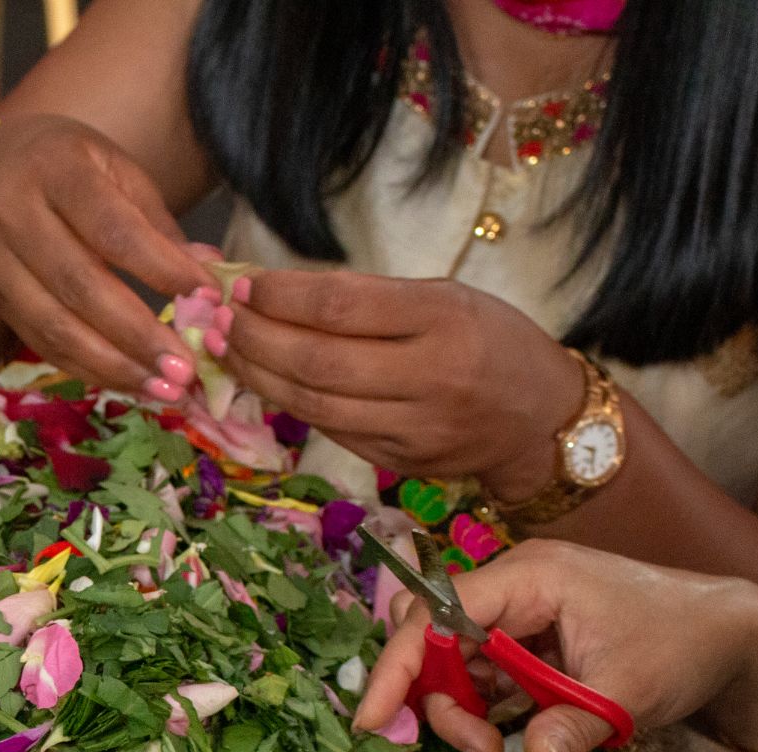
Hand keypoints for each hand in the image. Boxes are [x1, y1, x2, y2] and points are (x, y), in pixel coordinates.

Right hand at [0, 113, 213, 393]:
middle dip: (137, 334)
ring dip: (113, 366)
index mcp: (56, 169)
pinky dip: (87, 369)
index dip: (161, 268)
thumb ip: (155, 222)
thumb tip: (208, 272)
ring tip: (162, 390)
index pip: (111, 229)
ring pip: (53, 325)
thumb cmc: (64, 167)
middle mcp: (14, 213)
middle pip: (79, 285)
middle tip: (186, 369)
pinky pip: (39, 343)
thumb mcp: (113, 169)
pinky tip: (127, 383)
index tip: (208, 298)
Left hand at [222, 270, 584, 500]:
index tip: (242, 285)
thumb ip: (372, 300)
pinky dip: (290, 405)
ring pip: (313, 403)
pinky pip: (330, 430)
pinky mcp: (399, 461)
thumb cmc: (490, 343)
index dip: (280, 296)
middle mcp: (428, 375)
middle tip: (216, 320)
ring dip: (259, 376)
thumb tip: (280, 290)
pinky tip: (264, 383)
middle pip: (316, 360)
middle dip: (255, 339)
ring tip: (226, 351)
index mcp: (441, 318)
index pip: (340, 306)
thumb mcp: (447, 299)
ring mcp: (413, 426)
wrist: (541, 422)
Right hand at [354, 540, 757, 751]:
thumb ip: (575, 728)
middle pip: (435, 641)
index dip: (399, 666)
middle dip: (439, 701)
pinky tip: (509, 743)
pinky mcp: (532, 645)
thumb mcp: (632, 694)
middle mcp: (514, 589)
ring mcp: (521, 617)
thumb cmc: (685, 646)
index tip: (373, 720)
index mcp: (529, 578)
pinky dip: (485, 714)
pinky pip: (484, 677)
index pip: (435, 614)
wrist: (736, 639)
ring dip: (462, 714)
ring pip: (455, 665)